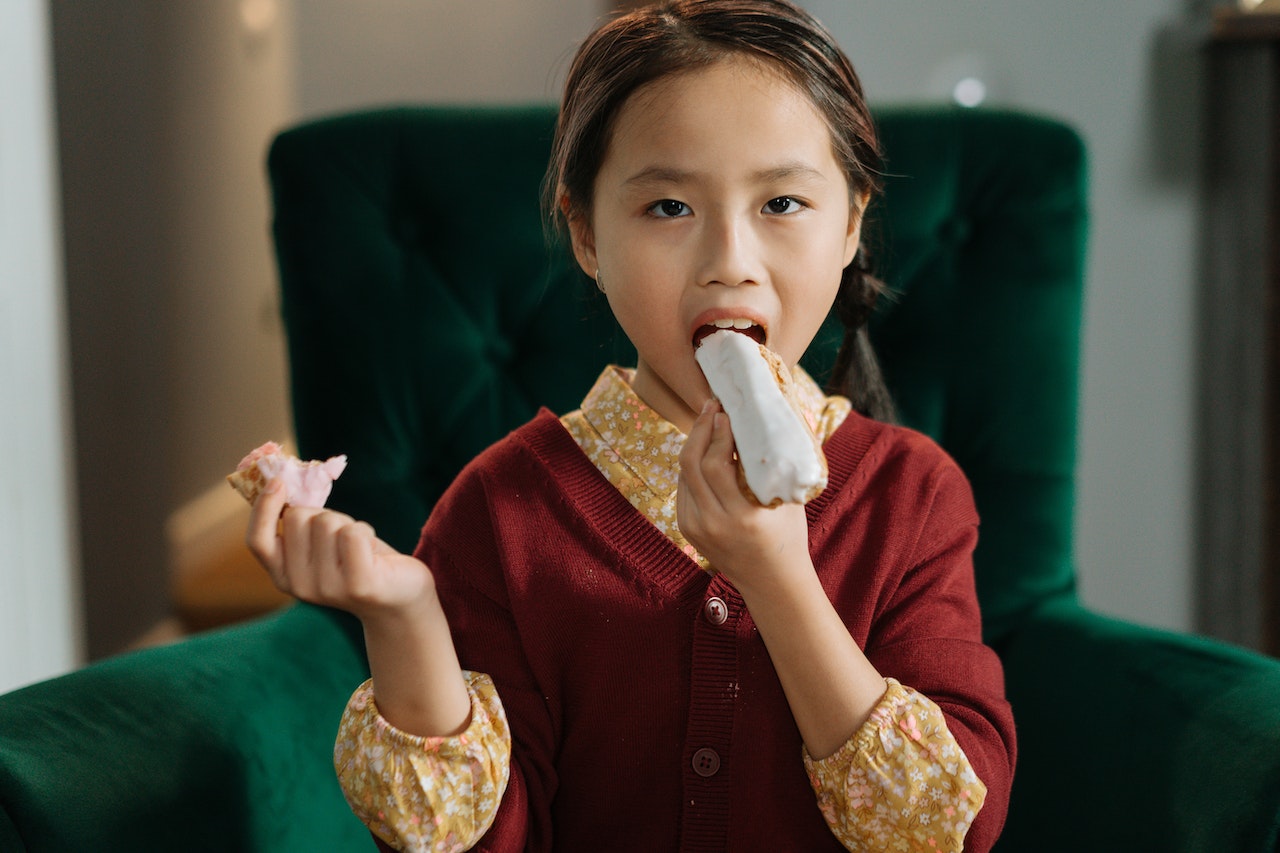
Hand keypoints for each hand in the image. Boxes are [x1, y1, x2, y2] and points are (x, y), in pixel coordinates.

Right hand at [246, 479, 434, 621]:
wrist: (399, 598)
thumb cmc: (356, 560)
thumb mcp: (319, 544)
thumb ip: (299, 524)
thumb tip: (280, 482)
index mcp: (283, 576)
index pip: (258, 541)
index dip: (263, 508)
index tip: (279, 482)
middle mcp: (300, 587)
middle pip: (298, 517)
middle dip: (323, 513)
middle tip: (342, 537)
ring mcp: (328, 588)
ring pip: (326, 521)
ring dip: (348, 524)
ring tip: (360, 547)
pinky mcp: (359, 585)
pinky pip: (353, 532)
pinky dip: (366, 530)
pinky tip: (373, 552)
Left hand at [677, 400, 813, 593]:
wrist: (772, 581)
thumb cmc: (788, 535)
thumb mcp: (785, 501)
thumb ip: (770, 469)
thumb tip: (762, 422)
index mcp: (742, 516)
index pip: (716, 464)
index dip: (717, 432)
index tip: (725, 411)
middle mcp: (713, 523)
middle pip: (691, 464)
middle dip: (699, 429)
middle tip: (710, 406)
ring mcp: (696, 528)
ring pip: (683, 474)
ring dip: (693, 443)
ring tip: (706, 420)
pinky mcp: (687, 529)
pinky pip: (683, 488)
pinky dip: (691, 465)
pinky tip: (701, 448)